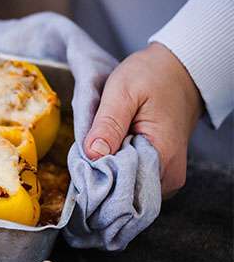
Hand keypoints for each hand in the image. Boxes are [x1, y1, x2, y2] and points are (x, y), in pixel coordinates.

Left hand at [83, 42, 202, 196]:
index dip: (96, 178)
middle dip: (99, 176)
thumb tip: (93, 154)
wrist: (179, 69)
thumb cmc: (153, 76)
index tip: (81, 162)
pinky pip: (131, 179)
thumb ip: (108, 124)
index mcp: (163, 157)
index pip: (121, 188)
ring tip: (100, 145)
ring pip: (124, 187)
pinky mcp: (160, 171)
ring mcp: (166, 176)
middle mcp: (169, 176)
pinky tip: (110, 149)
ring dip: (106, 171)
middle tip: (88, 149)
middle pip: (122, 192)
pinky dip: (116, 167)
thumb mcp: (124, 91)